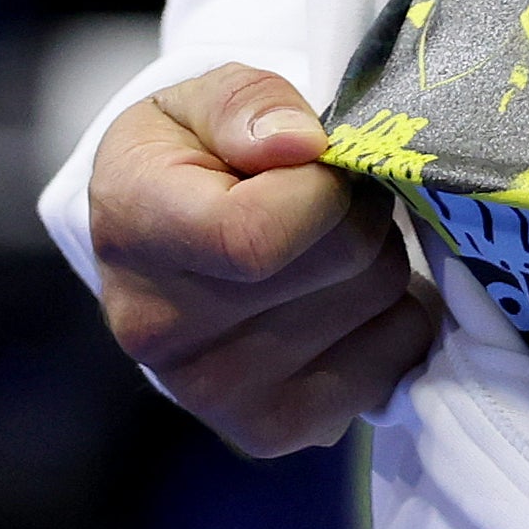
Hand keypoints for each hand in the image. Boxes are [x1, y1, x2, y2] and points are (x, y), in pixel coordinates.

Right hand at [87, 66, 439, 455]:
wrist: (167, 240)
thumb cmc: (193, 156)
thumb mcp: (202, 98)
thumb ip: (248, 103)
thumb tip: (302, 145)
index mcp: (135, 232)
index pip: (256, 235)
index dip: (322, 186)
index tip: (319, 160)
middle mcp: (159, 329)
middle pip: (340, 261)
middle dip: (361, 210)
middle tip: (332, 197)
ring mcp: (213, 392)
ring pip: (377, 303)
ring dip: (381, 260)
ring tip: (330, 245)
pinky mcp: (271, 430)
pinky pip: (393, 364)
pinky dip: (394, 321)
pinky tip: (345, 298)